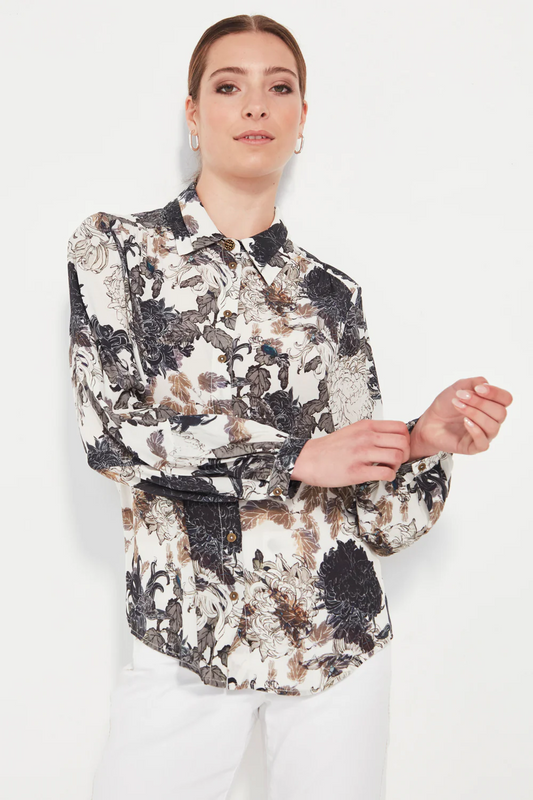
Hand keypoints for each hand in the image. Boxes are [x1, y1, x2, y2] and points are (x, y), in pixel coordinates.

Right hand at [291, 419, 412, 486]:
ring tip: (389, 468)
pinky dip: (389, 477)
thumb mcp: (353, 430)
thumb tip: (392, 438)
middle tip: (397, 460)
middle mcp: (366, 437)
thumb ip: (372, 432)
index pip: (400, 427)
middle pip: (402, 442)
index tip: (400, 447)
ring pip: (397, 457)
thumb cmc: (330, 447)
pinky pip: (386, 473)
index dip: (406, 439)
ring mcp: (362, 454)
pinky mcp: (358, 471)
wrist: (309, 459)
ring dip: (398, 465)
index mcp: (366, 426)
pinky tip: (382, 476)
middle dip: (405, 453)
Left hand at [410, 377, 512, 457]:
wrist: (429, 421)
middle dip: (480, 403)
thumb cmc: (446, 405)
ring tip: (458, 407)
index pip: (506, 399)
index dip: (495, 393)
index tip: (477, 389)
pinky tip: (465, 422)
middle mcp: (491, 421)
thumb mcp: (459, 387)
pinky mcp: (473, 447)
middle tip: (461, 397)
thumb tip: (486, 385)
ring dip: (475, 413)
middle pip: (501, 413)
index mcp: (491, 405)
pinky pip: (484, 443)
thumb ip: (475, 382)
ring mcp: (484, 435)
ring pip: (493, 426)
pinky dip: (475, 431)